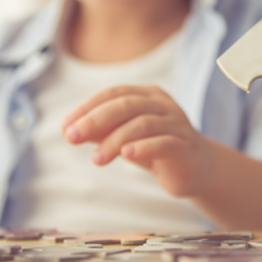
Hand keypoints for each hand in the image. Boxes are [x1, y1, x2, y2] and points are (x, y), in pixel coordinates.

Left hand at [61, 85, 213, 196]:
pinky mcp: (185, 146)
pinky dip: (144, 147)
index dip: (87, 107)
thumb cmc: (154, 147)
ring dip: (115, 140)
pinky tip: (126, 155)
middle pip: (126, 104)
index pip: (114, 93)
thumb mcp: (124, 138)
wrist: (195, 168)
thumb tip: (69, 130)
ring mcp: (177, 123)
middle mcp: (163, 104)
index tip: (65, 126)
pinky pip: (164, 142)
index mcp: (147, 95)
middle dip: (95, 120)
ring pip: (143, 123)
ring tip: (97, 159)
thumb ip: (100, 131)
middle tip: (72, 138)